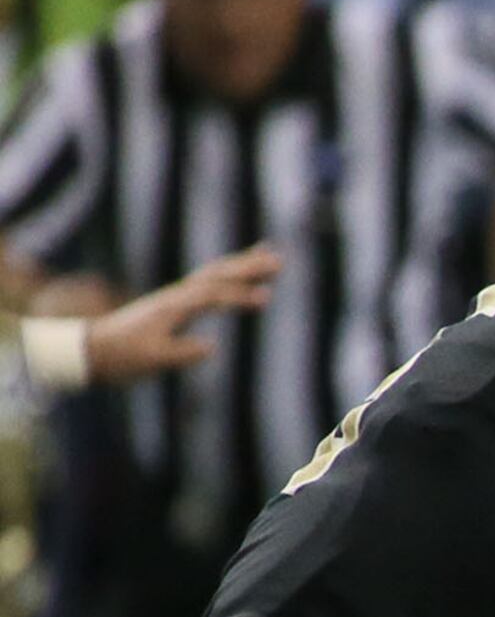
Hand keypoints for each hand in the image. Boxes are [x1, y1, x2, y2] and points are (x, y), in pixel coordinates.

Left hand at [81, 247, 281, 386]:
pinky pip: (207, 284)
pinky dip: (227, 276)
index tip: (266, 298)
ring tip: (267, 256)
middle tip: (279, 259)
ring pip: (213, 274)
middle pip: (217, 274)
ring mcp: (175, 297)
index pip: (212, 296)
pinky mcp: (175, 303)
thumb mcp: (153, 359)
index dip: (239, 296)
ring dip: (241, 265)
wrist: (92, 348)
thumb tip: (212, 346)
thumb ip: (182, 353)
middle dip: (247, 266)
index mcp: (173, 307)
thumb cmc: (123, 356)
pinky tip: (238, 277)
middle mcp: (176, 296)